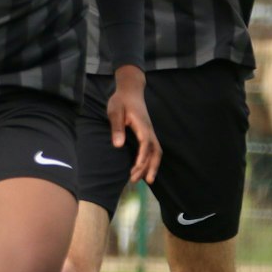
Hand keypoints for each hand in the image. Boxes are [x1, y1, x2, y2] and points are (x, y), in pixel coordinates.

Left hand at [109, 64, 160, 183]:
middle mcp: (149, 130)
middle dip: (148, 167)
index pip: (146, 143)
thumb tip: (118, 145)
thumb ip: (117, 128)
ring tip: (144, 181)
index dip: (143, 156)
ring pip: (156, 152)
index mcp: (142, 125)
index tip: (137, 168)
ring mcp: (150, 132)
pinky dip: (150, 160)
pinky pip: (152, 149)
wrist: (130, 90)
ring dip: (151, 166)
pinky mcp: (147, 133)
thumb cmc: (120, 101)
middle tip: (137, 180)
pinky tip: (143, 169)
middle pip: (155, 151)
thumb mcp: (114, 111)